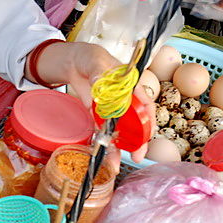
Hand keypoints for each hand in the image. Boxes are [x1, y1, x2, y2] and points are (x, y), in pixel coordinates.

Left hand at [31, 41, 155, 154]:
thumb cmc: (90, 58)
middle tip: (139, 156)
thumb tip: (101, 80)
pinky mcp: (98, 116)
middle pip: (137, 123)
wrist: (74, 63)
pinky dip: (105, 144)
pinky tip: (106, 158)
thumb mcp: (94, 60)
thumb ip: (99, 70)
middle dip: (139, 141)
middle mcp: (124, 101)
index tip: (149, 133)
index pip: (145, 103)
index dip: (149, 119)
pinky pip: (104, 132)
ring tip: (118, 164)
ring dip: (121, 148)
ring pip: (121, 131)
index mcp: (130, 86)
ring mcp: (112, 110)